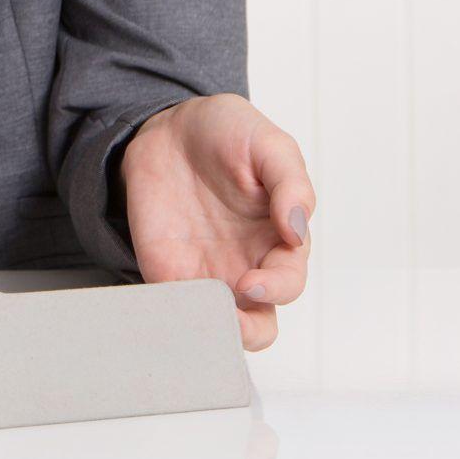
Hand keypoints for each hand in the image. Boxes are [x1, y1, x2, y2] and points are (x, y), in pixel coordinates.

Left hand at [119, 93, 315, 350]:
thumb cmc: (230, 135)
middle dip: (246, 332)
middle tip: (227, 315)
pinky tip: (160, 306)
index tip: (252, 282)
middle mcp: (246, 265)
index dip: (275, 289)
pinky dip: (168, 313)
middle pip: (258, 325)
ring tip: (192, 316)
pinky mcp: (167, 269)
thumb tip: (298, 229)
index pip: (288, 283)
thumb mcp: (269, 144)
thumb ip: (290, 184)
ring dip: (207, 329)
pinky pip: (172, 305)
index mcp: (280, 242)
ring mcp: (205, 271)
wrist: (170, 126)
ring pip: (216, 326)